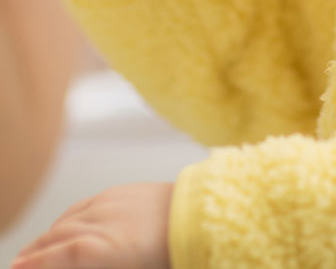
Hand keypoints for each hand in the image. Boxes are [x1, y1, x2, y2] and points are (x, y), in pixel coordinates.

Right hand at [12, 183, 173, 268]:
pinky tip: (61, 226)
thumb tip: (80, 258)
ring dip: (46, 236)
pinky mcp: (120, 191)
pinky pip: (83, 205)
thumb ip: (92, 259)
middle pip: (57, 237)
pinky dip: (66, 219)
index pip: (59, 256)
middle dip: (34, 253)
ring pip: (67, 219)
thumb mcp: (130, 266)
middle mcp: (102, 221)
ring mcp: (110, 202)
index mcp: (104, 248)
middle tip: (18, 265)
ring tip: (32, 251)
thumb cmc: (173, 254)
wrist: (201, 216)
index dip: (34, 264)